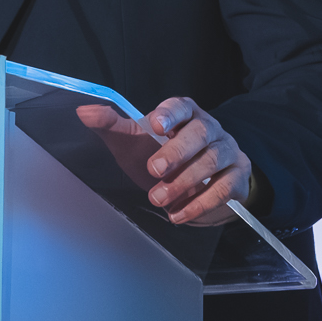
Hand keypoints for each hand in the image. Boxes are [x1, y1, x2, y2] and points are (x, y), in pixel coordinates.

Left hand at [73, 96, 250, 225]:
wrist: (192, 188)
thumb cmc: (158, 156)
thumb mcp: (132, 141)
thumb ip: (110, 125)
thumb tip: (84, 111)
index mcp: (185, 114)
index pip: (181, 106)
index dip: (169, 113)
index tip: (153, 125)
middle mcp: (210, 128)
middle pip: (200, 133)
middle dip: (176, 152)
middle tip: (154, 170)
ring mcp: (227, 151)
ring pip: (212, 161)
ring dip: (184, 182)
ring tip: (158, 199)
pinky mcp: (237, 178)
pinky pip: (224, 189)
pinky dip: (200, 204)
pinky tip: (178, 214)